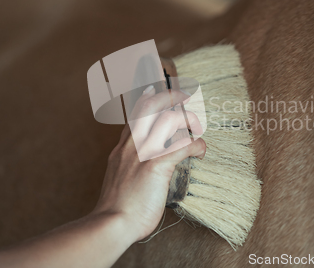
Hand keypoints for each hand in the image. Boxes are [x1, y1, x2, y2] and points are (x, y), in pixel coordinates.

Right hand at [91, 85, 205, 241]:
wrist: (113, 223)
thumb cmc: (119, 207)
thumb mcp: (118, 177)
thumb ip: (128, 165)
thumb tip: (141, 165)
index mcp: (123, 148)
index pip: (134, 114)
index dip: (147, 99)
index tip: (155, 90)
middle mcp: (132, 145)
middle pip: (150, 106)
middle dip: (169, 96)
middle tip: (184, 96)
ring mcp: (144, 153)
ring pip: (169, 119)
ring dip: (188, 120)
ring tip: (196, 128)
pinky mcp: (157, 165)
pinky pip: (183, 145)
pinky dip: (197, 145)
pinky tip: (201, 152)